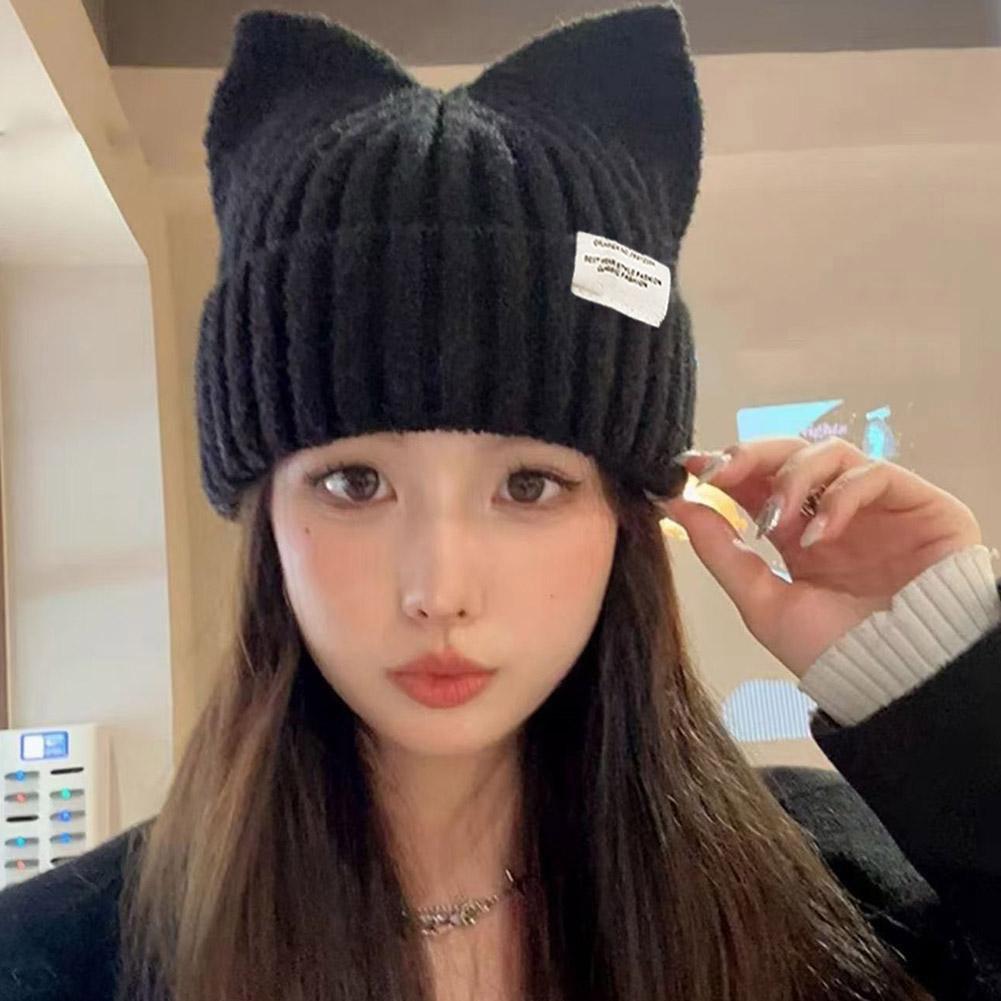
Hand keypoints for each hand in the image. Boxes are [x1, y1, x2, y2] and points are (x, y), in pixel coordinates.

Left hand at [655, 437, 982, 678]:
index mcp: (798, 535)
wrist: (899, 681)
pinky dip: (840, 496)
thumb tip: (674, 504)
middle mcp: (834, 514)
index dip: (725, 468)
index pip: (758, 483)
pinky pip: (873, 473)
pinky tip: (821, 534)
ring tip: (775, 520)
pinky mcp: (918, 502)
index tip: (689, 465)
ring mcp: (875, 506)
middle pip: (789, 455)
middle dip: (750, 457)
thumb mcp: (762, 603)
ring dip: (791, 478)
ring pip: (828, 453)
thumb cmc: (835, 653)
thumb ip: (719, 552)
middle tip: (720, 472)